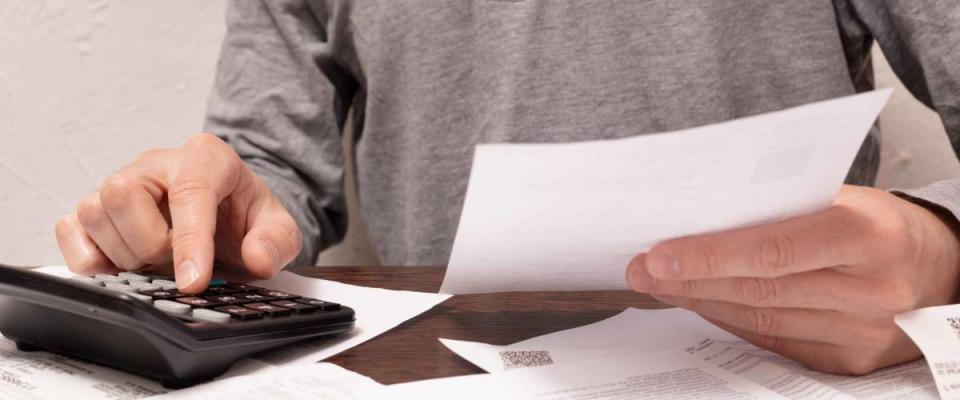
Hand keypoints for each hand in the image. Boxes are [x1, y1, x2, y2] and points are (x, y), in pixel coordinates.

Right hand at [56, 134, 301, 293]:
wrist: (228, 219)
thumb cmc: (245, 218)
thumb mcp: (280, 230)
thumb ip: (276, 242)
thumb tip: (256, 258)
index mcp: (206, 158)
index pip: (189, 190)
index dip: (189, 240)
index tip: (194, 282)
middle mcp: (156, 164)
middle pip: (125, 196)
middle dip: (153, 245)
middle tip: (181, 263)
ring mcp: (120, 183)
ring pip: (94, 213)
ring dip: (127, 255)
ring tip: (159, 263)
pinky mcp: (95, 209)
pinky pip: (70, 230)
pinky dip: (92, 259)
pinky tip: (125, 267)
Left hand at [626, 185, 959, 374]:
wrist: (941, 269)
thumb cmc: (880, 224)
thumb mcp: (843, 198)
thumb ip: (781, 208)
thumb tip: (699, 217)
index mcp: (869, 236)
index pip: (772, 249)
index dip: (709, 255)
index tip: (658, 254)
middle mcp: (871, 290)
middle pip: (758, 289)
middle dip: (689, 279)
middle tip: (641, 268)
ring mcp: (863, 333)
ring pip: (760, 318)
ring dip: (701, 300)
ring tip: (661, 283)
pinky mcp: (851, 360)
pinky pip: (774, 341)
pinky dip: (731, 320)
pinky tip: (702, 303)